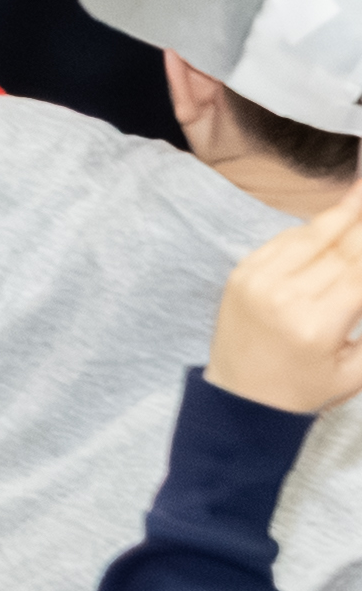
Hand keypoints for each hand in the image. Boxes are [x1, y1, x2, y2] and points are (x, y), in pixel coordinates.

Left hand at [208, 197, 361, 414]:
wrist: (239, 400)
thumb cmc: (305, 390)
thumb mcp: (355, 372)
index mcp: (316, 324)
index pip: (360, 275)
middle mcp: (284, 295)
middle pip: (339, 247)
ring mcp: (257, 280)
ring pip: (309, 237)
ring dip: (341, 213)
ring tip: (361, 190)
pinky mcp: (241, 273)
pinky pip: (282, 242)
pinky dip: (310, 229)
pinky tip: (334, 216)